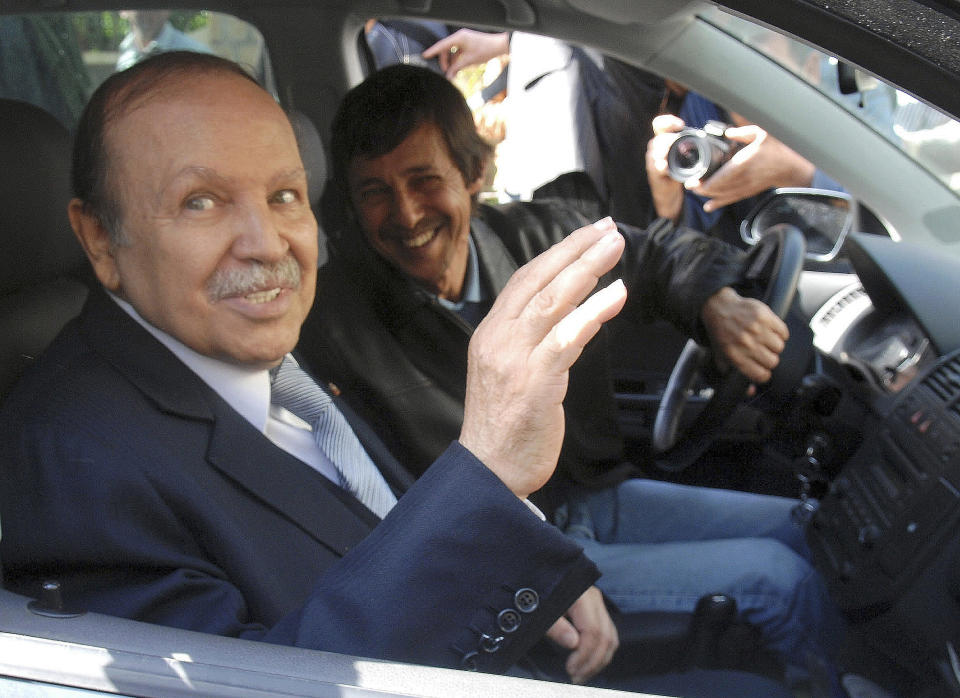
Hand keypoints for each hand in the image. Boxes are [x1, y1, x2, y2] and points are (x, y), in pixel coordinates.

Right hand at [422, 29, 509, 79]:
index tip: (425, 55)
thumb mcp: (468, 61)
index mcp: (459, 38)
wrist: (498, 46)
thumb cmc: (485, 50)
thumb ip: (456, 68)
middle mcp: (460, 37)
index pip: (442, 45)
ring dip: (451, 62)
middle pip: (446, 49)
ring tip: (453, 73)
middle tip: (446, 72)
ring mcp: (464, 40)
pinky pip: (458, 52)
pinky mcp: (467, 44)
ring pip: (452, 52)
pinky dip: (457, 60)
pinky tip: (457, 69)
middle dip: (445, 61)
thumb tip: (448, 75)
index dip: (433, 51)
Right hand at [458, 218, 626, 498]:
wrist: (489, 470)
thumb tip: (568, 313)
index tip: (586, 234)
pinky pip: (566, 337)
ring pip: (552, 301)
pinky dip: (592, 312)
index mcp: (490, 333)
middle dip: (575, 249)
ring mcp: (514, 359)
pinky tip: (615, 294)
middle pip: (538, 280)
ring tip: (615, 248)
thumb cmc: (505, 424)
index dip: (557, 252)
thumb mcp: (509, 371)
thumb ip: (531, 340)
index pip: (523, 279)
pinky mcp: (535, 382)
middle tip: (607, 228)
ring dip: (587, 269)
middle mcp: (498, 339)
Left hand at [546, 586, 618, 683]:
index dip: (584, 655)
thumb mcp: (540, 610)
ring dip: (599, 660)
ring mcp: (597, 603)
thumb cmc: (537, 592)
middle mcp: (594, 599)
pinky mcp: (596, 609)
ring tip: (583, 674)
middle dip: (593, 662)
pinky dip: (601, 651)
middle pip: (606, 637)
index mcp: (582, 597)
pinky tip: (589, 662)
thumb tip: (574, 644)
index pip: (593, 632)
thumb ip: (556, 627)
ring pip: (611, 637)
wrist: (538, 576)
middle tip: (577, 677)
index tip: (570, 669)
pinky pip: (608, 633)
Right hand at [645, 114, 686, 220]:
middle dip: (669, 139)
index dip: (668, 121)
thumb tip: (707, 135)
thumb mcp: (681, 152)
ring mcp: (652, 159)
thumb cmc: (676, 168)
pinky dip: (661, 166)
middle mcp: (655, 147)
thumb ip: (687, 142)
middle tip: (677, 141)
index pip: (659, 123)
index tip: (681, 125)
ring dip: (663, 151)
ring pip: (656, 151)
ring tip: (669, 153)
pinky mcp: (653, 172)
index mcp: (662, 139)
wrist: (668, 189)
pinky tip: (665, 167)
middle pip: (659, 138)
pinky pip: (656, 166)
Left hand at [694, 124, 815, 212]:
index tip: (694, 180)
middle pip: (719, 188)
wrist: (789, 167)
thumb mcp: (762, 134)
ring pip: (724, 195)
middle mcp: (745, 178)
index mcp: (746, 163)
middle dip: (702, 188)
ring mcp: (746, 187)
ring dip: (708, 195)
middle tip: (689, 184)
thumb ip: (743, 133)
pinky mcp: (748, 192)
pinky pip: (732, 200)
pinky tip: (708, 206)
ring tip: (695, 191)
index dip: (708, 181)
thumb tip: (727, 133)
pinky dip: (719, 203)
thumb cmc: (775, 149)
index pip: (723, 176)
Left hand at [701, 286, 788, 383]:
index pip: (761, 375)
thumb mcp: (720, 358)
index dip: (764, 374)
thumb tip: (751, 392)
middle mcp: (746, 343)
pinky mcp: (764, 316)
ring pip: (779, 347)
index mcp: (735, 356)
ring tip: (766, 341)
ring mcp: (755, 329)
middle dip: (770, 359)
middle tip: (763, 353)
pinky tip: (771, 331)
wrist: (719, 308)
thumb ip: (732, 376)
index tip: (762, 369)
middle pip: (772, 361)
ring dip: (775, 346)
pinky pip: (783, 331)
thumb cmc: (721, 335)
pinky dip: (780, 333)